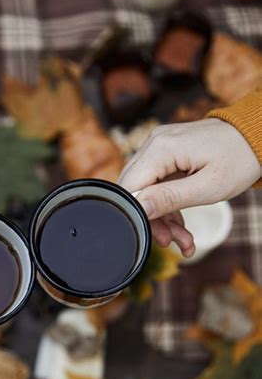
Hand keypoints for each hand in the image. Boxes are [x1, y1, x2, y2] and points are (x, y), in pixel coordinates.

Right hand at [118, 118, 260, 256]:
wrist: (257, 137)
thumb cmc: (240, 160)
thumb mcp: (207, 187)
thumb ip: (170, 198)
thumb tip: (140, 209)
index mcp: (161, 148)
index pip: (130, 188)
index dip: (138, 215)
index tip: (159, 235)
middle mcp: (154, 143)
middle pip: (136, 190)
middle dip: (153, 219)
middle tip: (171, 242)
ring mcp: (159, 146)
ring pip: (146, 189)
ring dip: (162, 217)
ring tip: (183, 239)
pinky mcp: (167, 153)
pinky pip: (157, 183)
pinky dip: (167, 204)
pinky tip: (180, 224)